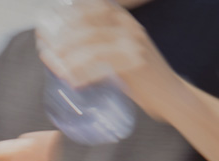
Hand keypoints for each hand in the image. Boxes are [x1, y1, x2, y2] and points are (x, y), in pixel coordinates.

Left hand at [37, 0, 182, 120]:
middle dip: (65, 37)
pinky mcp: (135, 63)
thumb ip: (100, 45)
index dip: (72, 14)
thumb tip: (61, 49)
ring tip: (57, 67)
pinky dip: (84, 74)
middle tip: (48, 49)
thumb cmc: (141, 76)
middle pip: (90, 26)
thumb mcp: (122, 52)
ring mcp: (134, 44)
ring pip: (93, 45)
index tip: (51, 25)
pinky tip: (74, 82)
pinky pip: (102, 65)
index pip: (96, 8)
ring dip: (71, 57)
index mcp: (126, 22)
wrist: (170, 94)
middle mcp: (131, 28)